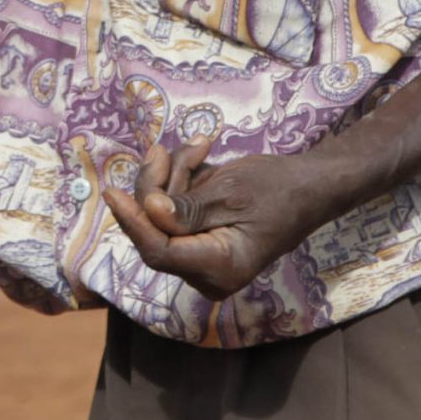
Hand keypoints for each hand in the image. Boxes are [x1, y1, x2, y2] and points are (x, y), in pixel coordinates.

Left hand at [101, 139, 336, 303]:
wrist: (308, 185)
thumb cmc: (277, 188)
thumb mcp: (230, 192)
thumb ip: (186, 208)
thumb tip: (148, 211)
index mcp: (221, 268)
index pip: (160, 252)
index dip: (134, 222)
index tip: (112, 192)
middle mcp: (208, 272)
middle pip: (156, 232)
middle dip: (155, 187)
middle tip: (161, 151)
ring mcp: (203, 257)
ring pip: (162, 215)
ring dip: (173, 177)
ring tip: (199, 147)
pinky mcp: (201, 238)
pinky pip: (175, 210)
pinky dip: (182, 181)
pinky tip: (202, 156)